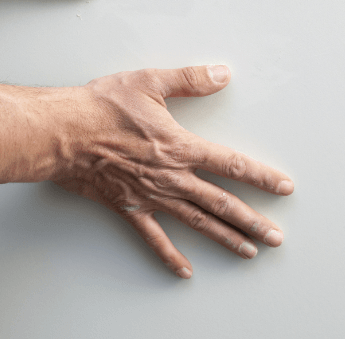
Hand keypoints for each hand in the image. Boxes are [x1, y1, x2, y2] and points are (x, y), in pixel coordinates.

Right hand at [50, 66, 294, 278]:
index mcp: (180, 146)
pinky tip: (185, 270)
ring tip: (248, 252)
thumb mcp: (149, 82)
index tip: (284, 188)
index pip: (232, 164)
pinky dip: (170, 255)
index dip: (261, 177)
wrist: (61, 133)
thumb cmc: (100, 107)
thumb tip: (222, 73)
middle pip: (221, 203)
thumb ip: (190, 80)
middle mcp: (171, 177)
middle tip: (275, 237)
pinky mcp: (129, 208)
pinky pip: (154, 237)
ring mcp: (152, 196)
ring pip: (197, 222)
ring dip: (226, 238)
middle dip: (252, 221)